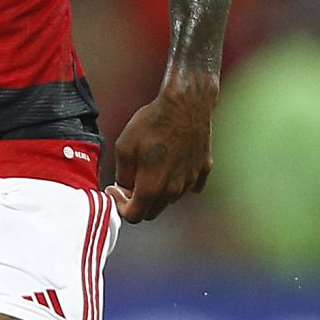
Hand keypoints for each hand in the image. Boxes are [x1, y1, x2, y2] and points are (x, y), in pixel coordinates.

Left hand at [110, 71, 216, 221]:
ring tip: (150, 169)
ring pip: (170, 199)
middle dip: (137, 203)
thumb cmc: (155, 122)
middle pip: (152, 212)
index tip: (117, 191)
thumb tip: (124, 185)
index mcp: (152, 187)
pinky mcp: (203, 169)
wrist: (186, 104)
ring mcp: (191, 181)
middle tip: (129, 184)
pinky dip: (179, 182)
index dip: (120, 206)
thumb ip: (123, 174)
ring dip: (158, 192)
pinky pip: (189, 185)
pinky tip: (172, 166)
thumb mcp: (124, 146)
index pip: (134, 216)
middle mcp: (173, 190)